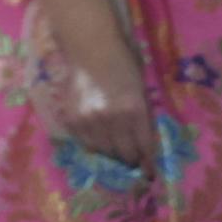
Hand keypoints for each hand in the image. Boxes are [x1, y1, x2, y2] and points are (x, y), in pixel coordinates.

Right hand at [63, 33, 158, 178]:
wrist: (91, 49)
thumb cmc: (123, 66)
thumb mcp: (142, 94)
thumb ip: (143, 121)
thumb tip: (144, 150)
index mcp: (134, 110)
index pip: (144, 148)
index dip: (148, 163)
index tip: (149, 173)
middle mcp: (111, 118)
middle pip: (124, 154)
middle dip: (130, 158)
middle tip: (131, 158)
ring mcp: (88, 119)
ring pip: (103, 152)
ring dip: (111, 153)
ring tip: (113, 147)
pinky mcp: (71, 118)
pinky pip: (84, 142)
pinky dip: (92, 143)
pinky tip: (97, 136)